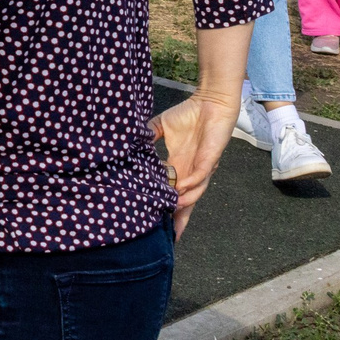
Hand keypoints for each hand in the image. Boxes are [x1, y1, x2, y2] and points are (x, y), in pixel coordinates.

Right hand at [152, 91, 239, 236]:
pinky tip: (181, 190)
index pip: (173, 193)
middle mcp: (191, 171)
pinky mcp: (210, 158)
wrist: (210, 102)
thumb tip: (128, 142)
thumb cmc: (189, 114)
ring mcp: (201, 167)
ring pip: (194, 193)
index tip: (158, 225)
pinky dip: (191, 184)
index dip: (168, 209)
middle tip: (171, 238)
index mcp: (180, 166)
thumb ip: (148, 136)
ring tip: (172, 213)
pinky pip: (200, 175)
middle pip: (186, 202)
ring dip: (184, 204)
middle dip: (180, 219)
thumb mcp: (161, 126)